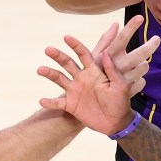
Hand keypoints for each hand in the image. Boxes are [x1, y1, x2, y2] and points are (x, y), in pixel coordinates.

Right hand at [37, 16, 159, 134]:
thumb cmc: (120, 102)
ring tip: (40, 70)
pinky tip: (41, 100)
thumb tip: (106, 52)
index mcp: (94, 71)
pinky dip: (49, 102)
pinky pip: (57, 103)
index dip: (75, 45)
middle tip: (48, 49)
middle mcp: (82, 78)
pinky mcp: (71, 105)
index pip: (83, 54)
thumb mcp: (120, 85)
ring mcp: (75, 91)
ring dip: (49, 73)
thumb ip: (112, 70)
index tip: (67, 37)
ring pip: (59, 79)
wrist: (116, 122)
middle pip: (67, 63)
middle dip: (58, 56)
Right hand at [88, 15, 159, 94]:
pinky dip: (139, 79)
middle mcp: (117, 67)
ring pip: (143, 68)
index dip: (130, 27)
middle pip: (139, 54)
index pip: (121, 39)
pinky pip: (141, 82)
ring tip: (140, 63)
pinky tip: (135, 78)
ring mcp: (123, 80)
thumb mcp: (94, 57)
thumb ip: (106, 40)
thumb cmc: (91, 75)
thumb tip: (116, 23)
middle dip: (150, 45)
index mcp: (108, 56)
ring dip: (143, 64)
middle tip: (157, 39)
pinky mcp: (128, 91)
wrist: (89, 102)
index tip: (140, 17)